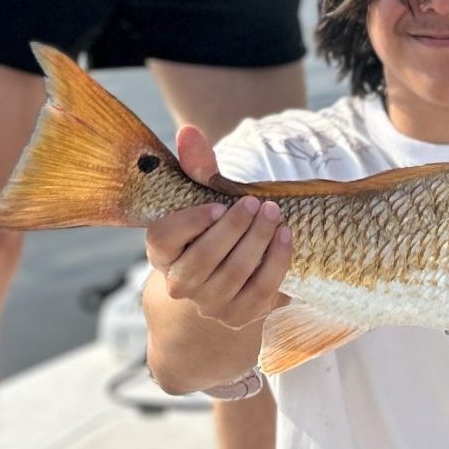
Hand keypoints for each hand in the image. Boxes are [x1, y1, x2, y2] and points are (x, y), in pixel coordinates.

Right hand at [144, 124, 291, 329]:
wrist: (229, 277)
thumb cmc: (215, 227)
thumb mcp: (205, 197)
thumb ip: (198, 167)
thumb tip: (189, 132)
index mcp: (163, 251)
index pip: (163, 238)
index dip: (190, 223)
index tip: (218, 204)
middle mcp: (180, 283)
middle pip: (202, 260)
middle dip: (234, 229)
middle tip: (256, 203)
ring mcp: (209, 304)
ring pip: (232, 276)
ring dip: (257, 242)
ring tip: (273, 215)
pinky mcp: (239, 316)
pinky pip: (260, 293)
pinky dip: (276, 263)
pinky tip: (285, 237)